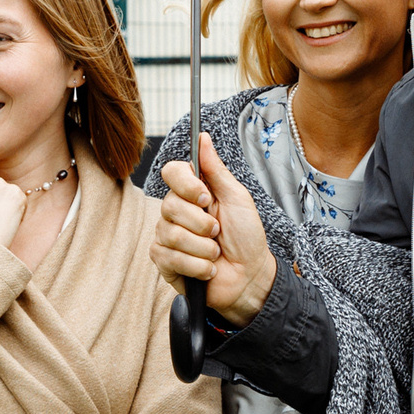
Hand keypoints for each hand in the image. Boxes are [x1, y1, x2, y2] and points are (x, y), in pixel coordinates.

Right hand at [149, 135, 276, 325]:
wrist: (250, 276)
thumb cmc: (246, 237)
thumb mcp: (237, 198)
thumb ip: (216, 169)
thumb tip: (203, 137)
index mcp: (192, 192)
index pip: (171, 172)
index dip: (186, 185)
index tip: (206, 198)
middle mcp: (175, 211)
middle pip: (170, 205)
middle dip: (202, 224)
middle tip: (218, 232)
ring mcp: (167, 236)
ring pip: (172, 234)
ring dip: (203, 248)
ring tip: (215, 253)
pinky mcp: (164, 261)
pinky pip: (171, 257)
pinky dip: (197, 266)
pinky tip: (208, 268)